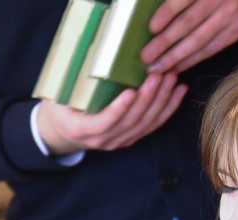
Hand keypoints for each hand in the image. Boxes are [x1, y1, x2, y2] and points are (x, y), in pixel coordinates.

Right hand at [37, 72, 186, 155]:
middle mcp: (101, 141)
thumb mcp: (58, 98)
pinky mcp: (129, 139)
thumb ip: (74, 87)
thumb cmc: (60, 109)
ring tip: (171, 78)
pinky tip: (178, 92)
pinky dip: (168, 108)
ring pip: (144, 124)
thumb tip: (90, 60)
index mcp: (80, 130)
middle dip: (147, 98)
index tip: (130, 91)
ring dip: (161, 101)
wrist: (61, 132)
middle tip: (157, 76)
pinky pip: (152, 126)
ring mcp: (117, 142)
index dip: (117, 109)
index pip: (102, 124)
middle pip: (129, 122)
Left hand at [141, 0, 237, 73]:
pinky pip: (210, 50)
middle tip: (145, 57)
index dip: (167, 13)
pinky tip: (176, 68)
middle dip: (165, 42)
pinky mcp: (236, 32)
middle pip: (188, 23)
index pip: (183, 0)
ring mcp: (231, 17)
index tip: (151, 28)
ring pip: (198, 40)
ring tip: (156, 68)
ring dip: (175, 57)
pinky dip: (191, 60)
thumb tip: (155, 20)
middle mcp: (221, 0)